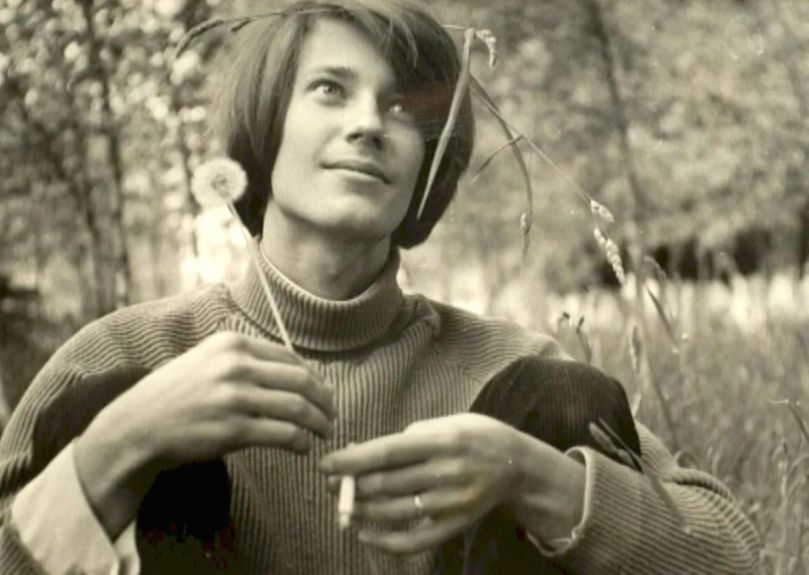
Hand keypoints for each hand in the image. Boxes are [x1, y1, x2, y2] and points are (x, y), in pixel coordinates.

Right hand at [74, 332, 334, 537]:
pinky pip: (283, 434)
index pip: (290, 358)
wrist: (137, 426)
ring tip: (324, 432)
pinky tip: (303, 447)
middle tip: (332, 414)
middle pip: (301, 381)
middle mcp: (236, 365)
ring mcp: (235, 397)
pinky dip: (301, 442)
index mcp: (232, 343)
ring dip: (318, 422)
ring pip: (298, 407)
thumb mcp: (206, 360)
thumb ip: (244, 360)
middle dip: (325, 400)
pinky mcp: (233, 429)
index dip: (314, 378)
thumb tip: (292, 370)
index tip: (323, 393)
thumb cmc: (174, 395)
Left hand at [319, 414, 524, 553]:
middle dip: (351, 486)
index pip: (388, 452)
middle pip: (387, 484)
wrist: (516, 465)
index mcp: (441, 441)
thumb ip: (407, 438)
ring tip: (343, 504)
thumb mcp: (444, 424)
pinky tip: (364, 534)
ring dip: (362, 510)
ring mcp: (452, 502)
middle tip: (330, 483)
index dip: (353, 460)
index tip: (325, 464)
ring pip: (395, 513)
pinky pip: (415, 541)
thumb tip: (362, 453)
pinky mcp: (456, 524)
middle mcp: (447, 472)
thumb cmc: (473, 436)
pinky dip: (385, 542)